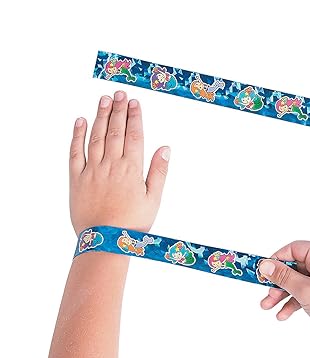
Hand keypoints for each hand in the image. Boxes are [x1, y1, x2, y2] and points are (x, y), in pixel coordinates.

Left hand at [69, 91, 169, 234]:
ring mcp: (92, 170)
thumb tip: (165, 148)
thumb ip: (159, 172)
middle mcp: (111, 165)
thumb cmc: (132, 223)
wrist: (105, 241)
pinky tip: (81, 121)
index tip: (134, 103)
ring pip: (96, 137)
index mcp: (131, 169)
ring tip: (104, 99)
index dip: (135, 117)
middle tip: (120, 94)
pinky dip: (77, 135)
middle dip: (118, 110)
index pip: (134, 136)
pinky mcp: (77, 178)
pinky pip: (75, 152)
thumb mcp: (154, 200)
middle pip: (115, 131)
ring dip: (100, 116)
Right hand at [259, 241, 309, 344]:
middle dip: (278, 282)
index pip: (294, 248)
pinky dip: (293, 301)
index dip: (277, 259)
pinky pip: (305, 291)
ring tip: (268, 306)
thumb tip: (265, 265)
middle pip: (294, 267)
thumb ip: (282, 276)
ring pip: (297, 281)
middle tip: (265, 291)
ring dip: (282, 294)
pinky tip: (282, 314)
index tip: (264, 270)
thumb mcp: (304, 290)